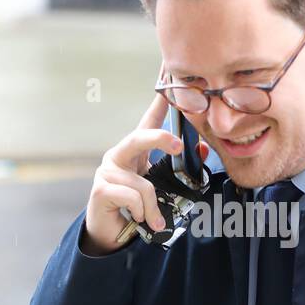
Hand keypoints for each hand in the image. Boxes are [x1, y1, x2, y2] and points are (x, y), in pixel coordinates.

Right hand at [81, 68, 208, 255]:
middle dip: (162, 139)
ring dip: (154, 206)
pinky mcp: (101, 189)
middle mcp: (118, 155)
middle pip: (140, 136)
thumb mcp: (163, 186)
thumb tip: (204, 150)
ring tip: (154, 220)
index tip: (169, 69)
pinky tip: (139, 220)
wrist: (112, 235)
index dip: (161, 96)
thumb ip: (179, 169)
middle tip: (179, 146)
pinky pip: (133, 197)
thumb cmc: (139, 208)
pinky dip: (144, 212)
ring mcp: (107, 171)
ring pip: (143, 182)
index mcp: (136, 151)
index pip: (149, 118)